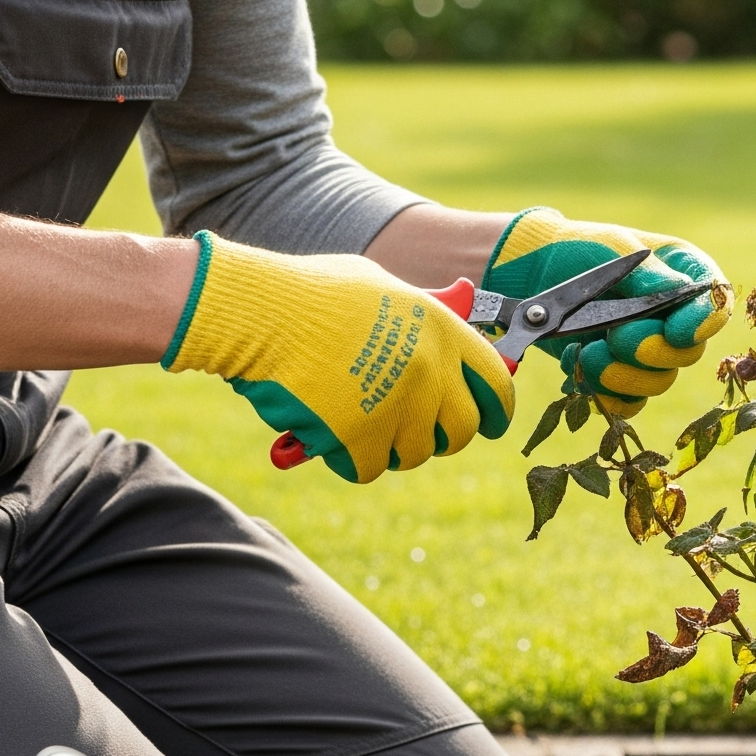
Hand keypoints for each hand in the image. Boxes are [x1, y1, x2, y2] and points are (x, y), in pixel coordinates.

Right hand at [163, 233, 513, 483]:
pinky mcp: (358, 438)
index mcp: (442, 330)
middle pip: (461, 431)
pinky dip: (348, 458)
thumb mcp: (381, 286)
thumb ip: (423, 308)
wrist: (257, 311)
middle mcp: (429, 371)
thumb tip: (457, 301)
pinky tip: (329, 433)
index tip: (491, 421)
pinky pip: (367, 469)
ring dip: (388, 445)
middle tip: (415, 430)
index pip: (497, 385)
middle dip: (441, 437)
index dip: (496, 409)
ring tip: (359, 420)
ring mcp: (395, 407)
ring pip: (412, 454)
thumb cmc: (310, 293)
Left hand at [482, 209, 728, 417]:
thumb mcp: (611, 250)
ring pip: (656, 383)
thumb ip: (646, 275)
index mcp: (684, 276)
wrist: (532, 275)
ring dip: (619, 374)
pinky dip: (602, 392)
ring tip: (585, 352)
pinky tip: (576, 363)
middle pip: (686, 354)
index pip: (715, 306)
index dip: (702, 324)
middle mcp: (674, 318)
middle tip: (615, 337)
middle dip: (648, 351)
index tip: (676, 331)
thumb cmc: (578, 252)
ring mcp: (648, 352)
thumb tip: (678, 292)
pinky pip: (626, 404)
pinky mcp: (621, 377)